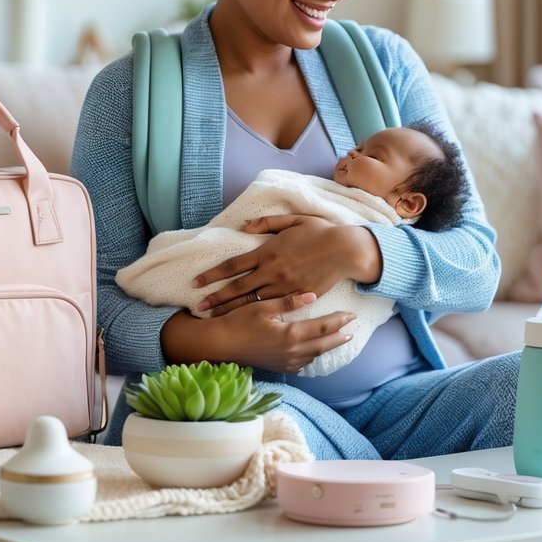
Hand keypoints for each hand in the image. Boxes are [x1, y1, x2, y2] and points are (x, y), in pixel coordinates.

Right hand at [164, 292, 356, 373]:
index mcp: (291, 334)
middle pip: (323, 345)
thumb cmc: (238, 321)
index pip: (323, 327)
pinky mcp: (278, 367)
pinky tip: (314, 351)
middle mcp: (292, 352)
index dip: (339, 320)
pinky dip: (312, 355)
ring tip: (338, 339)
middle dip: (339, 336)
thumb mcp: (263, 307)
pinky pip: (302, 363)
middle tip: (352, 330)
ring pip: (314, 355)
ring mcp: (285, 362)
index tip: (351, 314)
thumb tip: (312, 296)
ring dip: (327, 347)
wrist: (219, 345)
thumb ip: (289, 302)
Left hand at [191, 215, 380, 315]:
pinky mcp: (298, 296)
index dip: (212, 275)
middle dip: (215, 299)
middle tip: (196, 308)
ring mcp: (285, 286)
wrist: (346, 250)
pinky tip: (245, 320)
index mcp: (268, 251)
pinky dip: (257, 314)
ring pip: (252, 302)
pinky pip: (273, 308)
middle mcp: (273, 271)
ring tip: (214, 318)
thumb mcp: (294, 221)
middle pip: (237, 288)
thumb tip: (244, 227)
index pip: (233, 265)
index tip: (195, 283)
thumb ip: (267, 223)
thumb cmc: (320, 232)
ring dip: (232, 310)